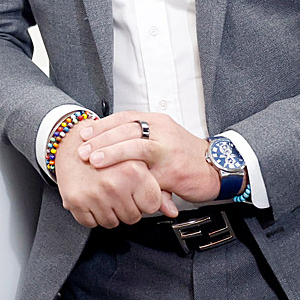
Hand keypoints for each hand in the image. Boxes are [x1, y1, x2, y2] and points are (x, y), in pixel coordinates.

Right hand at [54, 126, 177, 227]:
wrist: (71, 142)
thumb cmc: (106, 150)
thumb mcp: (136, 163)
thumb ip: (157, 189)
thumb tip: (170, 211)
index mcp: (133, 171)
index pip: (150, 206)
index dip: (144, 199)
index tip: (136, 191)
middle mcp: (114, 184)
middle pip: (132, 217)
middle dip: (127, 206)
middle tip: (118, 190)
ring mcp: (94, 194)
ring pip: (112, 222)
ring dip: (110, 211)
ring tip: (105, 192)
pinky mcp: (76, 200)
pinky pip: (91, 223)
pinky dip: (91, 215)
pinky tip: (92, 198)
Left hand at [74, 111, 223, 203]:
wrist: (216, 167)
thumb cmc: (185, 154)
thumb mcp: (162, 139)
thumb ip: (138, 139)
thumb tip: (106, 144)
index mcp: (157, 121)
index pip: (125, 117)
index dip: (102, 125)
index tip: (84, 133)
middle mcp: (162, 131)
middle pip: (126, 129)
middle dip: (101, 140)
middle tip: (83, 150)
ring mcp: (169, 150)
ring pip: (137, 146)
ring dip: (113, 153)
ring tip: (95, 161)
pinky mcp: (173, 171)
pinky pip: (150, 175)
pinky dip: (133, 178)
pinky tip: (118, 181)